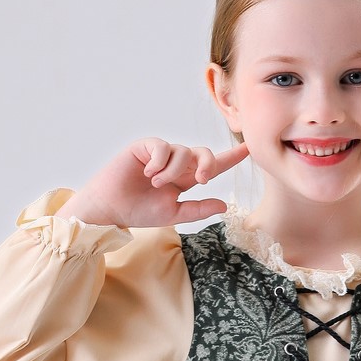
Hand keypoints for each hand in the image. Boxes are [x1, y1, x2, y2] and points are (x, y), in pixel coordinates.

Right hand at [74, 137, 251, 228]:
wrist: (111, 209)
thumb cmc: (139, 211)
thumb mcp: (174, 214)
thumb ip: (198, 209)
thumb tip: (225, 205)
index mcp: (185, 179)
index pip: (212, 165)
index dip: (231, 157)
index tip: (249, 147)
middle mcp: (175, 164)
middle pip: (203, 153)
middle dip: (208, 163)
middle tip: (201, 180)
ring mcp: (160, 153)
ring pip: (182, 151)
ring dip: (173, 170)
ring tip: (156, 184)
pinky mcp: (145, 146)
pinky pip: (162, 146)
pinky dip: (159, 161)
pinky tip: (148, 173)